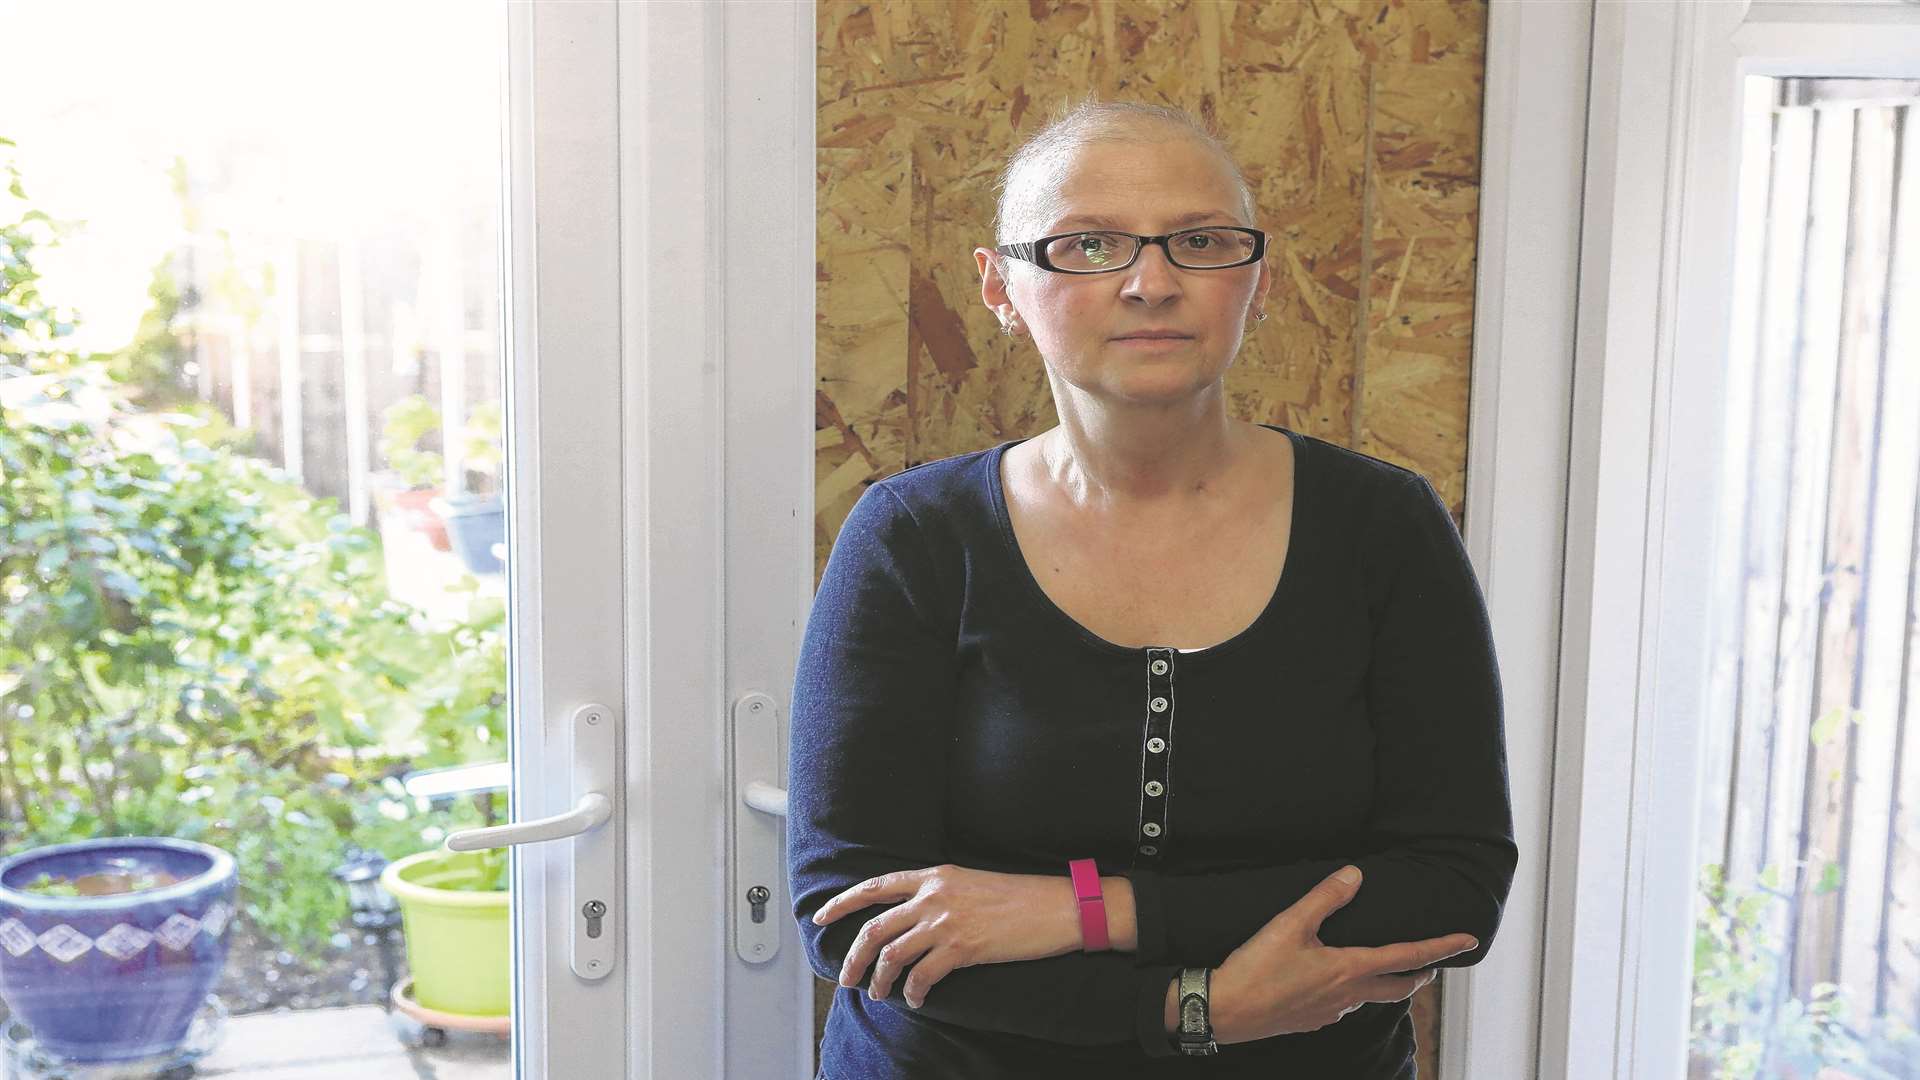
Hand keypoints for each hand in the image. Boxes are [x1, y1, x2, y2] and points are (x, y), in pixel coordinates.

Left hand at [811, 865, 1076, 1007]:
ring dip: (879, 980)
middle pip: (874, 927)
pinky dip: (912, 991)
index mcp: (934, 875)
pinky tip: (915, 999)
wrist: (1055, 905)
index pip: (875, 886)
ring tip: (879, 994)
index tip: (822, 917)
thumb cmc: (1019, 895)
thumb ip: (939, 892)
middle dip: (853, 956)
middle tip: (846, 977)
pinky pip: (922, 975)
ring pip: (892, 954)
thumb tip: (914, 916)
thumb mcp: (971, 881)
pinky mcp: (962, 948)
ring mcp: (946, 921)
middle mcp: (933, 895)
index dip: (843, 903)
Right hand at [1206, 866, 1478, 1043]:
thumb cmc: (1257, 968)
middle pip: (1399, 987)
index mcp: (1349, 969)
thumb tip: (1355, 874)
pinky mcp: (1312, 1021)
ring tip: (1385, 968)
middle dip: (1421, 974)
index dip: (1440, 947)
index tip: (1467, 941)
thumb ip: (1325, 897)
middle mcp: (1348, 995)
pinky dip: (1354, 992)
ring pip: (1372, 997)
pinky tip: (1337, 983)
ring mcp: (1331, 1012)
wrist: (1225, 1010)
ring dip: (1387, 983)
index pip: (1408, 956)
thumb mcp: (1290, 923)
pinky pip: (1345, 1006)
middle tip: (1433, 964)